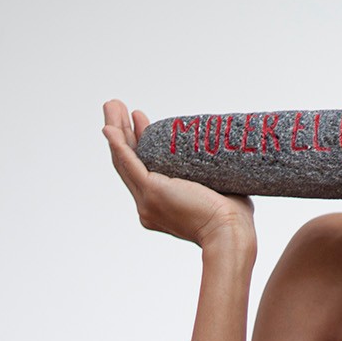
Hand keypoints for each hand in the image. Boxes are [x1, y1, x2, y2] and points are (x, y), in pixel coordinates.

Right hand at [101, 99, 253, 248]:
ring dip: (116, 131)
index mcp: (162, 207)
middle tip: (116, 108)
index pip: (144, 170)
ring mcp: (148, 201)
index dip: (140, 144)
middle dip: (122, 133)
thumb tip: (223, 158)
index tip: (141, 122)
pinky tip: (109, 129)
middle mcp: (149, 206)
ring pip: (124, 160)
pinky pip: (129, 163)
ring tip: (112, 105)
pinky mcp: (152, 192)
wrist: (230, 235)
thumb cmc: (233, 222)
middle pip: (128, 163)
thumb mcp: (217, 192)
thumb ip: (210, 176)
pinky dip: (118, 145)